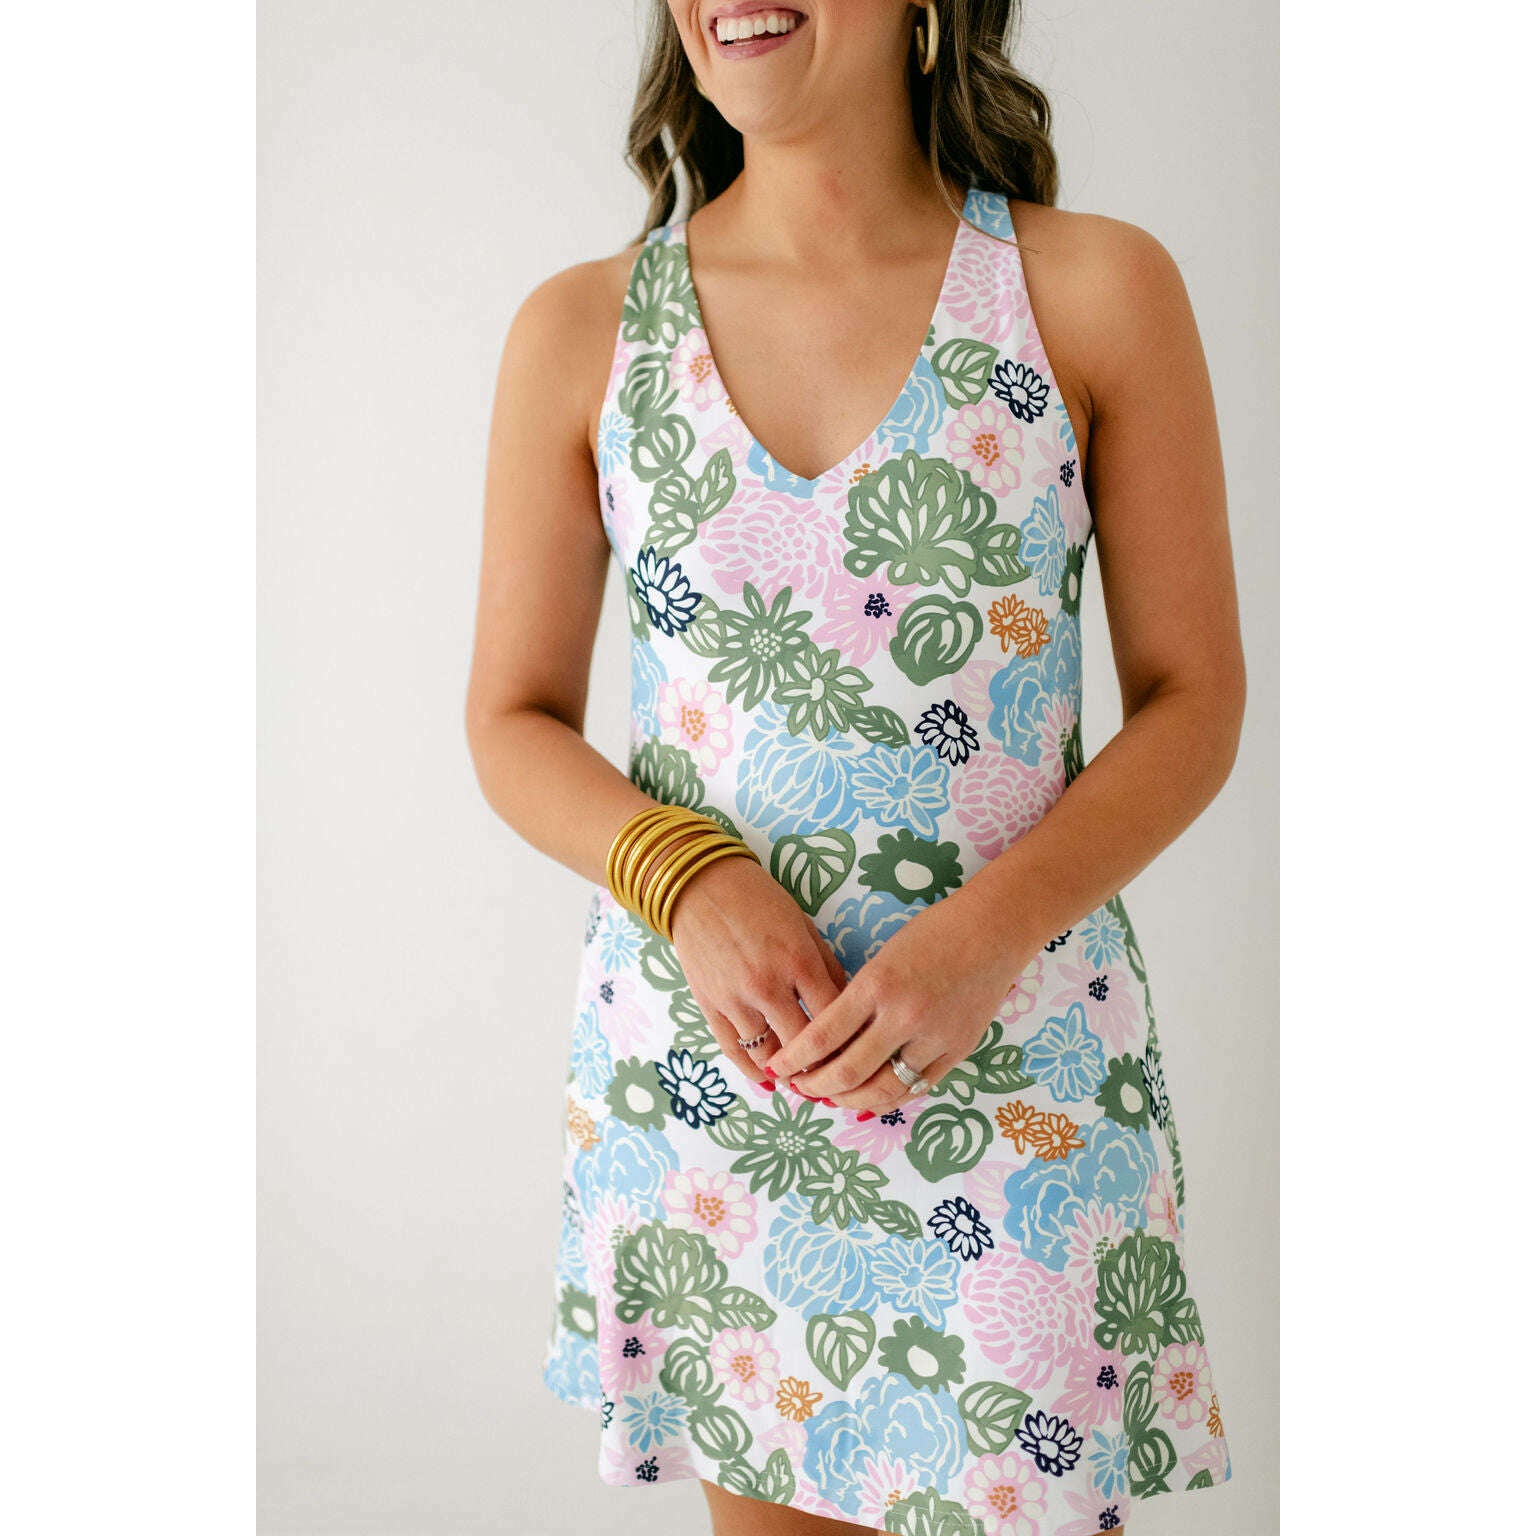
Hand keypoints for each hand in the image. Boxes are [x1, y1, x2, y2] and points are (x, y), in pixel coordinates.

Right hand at [669, 853, 848, 1097]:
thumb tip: (845, 1007)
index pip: (833, 1019)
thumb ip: (826, 967)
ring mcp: (735, 999)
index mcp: (798, 962)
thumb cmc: (760, 900)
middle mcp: (767, 986)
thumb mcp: (804, 926)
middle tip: (837, 1081)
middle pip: (802, 1047)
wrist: (701, 885)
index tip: (859, 1056)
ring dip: (788, 1076)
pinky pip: (733, 1050)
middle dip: (822, 1068)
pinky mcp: (710, 1005)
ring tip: (806, 1086)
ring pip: (767, 1057)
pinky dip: (751, 1072)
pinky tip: (768, 1082)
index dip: (849, 1043)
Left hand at [761, 887, 1032, 1112]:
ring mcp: (932, 1039)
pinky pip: (914, 1089)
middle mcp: (903, 1017)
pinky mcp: (955, 1053)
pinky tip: (869, 1097)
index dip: (793, 1060)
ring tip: (832, 1096)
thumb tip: (827, 1041)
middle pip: (847, 1072)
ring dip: (849, 1100)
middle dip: (815, 1086)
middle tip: (799, 1087)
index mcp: (876, 985)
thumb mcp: (882, 958)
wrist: (992, 933)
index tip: (778, 1067)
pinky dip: (886, 1098)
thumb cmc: (932, 934)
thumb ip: (857, 1000)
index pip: (822, 1037)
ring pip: (881, 1091)